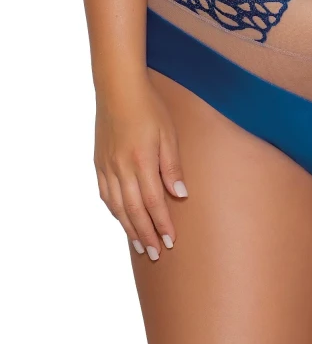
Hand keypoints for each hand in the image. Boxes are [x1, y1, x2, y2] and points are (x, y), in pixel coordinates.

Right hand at [94, 79, 187, 260]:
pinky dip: (115, 211)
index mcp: (141, 162)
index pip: (153, 202)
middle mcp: (121, 168)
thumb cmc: (149, 109)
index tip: (171, 241)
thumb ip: (172, 166)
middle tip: (155, 254)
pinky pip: (105, 194)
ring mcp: (107, 167)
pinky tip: (122, 220)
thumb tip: (180, 195)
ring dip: (129, 228)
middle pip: (134, 211)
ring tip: (139, 246)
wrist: (118, 89)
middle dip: (146, 235)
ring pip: (117, 207)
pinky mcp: (99, 163)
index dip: (162, 224)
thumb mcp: (169, 135)